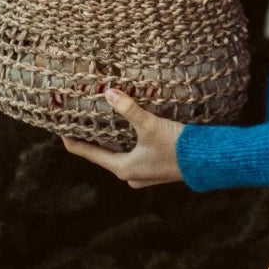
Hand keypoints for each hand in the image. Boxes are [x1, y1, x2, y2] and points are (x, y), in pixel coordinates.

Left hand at [60, 90, 185, 187]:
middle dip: (92, 136)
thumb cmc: (177, 146)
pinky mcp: (155, 169)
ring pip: (118, 154)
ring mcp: (143, 174)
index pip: (86, 153)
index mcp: (122, 168)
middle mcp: (130, 174)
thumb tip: (108, 93)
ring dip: (110, 138)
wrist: (208, 161)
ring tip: (102, 120)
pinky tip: (129, 128)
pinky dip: (126, 141)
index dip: (71, 138)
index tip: (60, 124)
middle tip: (82, 117)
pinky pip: (132, 154)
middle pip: (101, 154)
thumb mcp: (150, 125)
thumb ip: (129, 109)